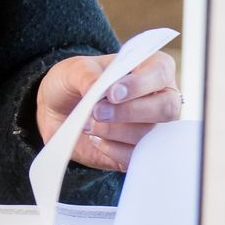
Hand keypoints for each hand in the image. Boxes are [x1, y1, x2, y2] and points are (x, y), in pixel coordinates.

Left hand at [36, 49, 180, 172]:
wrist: (58, 111)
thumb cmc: (74, 83)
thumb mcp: (74, 70)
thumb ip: (86, 76)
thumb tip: (97, 88)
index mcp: (148, 68)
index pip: (161, 71)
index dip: (140, 84)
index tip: (112, 93)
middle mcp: (159, 97)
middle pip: (166, 108)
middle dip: (129, 112)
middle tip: (97, 112)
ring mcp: (152, 126)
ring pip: (149, 134)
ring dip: (114, 131)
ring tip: (89, 124)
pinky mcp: (140, 151)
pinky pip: (137, 155)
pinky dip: (112, 149)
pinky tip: (95, 139)